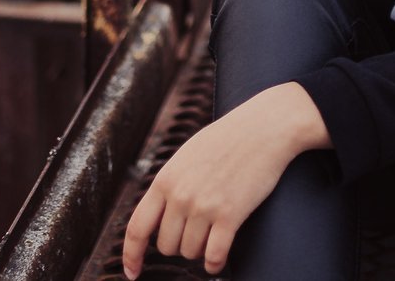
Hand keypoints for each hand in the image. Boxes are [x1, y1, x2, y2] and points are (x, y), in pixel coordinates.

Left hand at [121, 83, 327, 278]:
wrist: (263, 128)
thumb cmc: (226, 140)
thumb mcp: (186, 156)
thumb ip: (169, 185)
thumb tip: (156, 216)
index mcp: (164, 180)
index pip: (137, 228)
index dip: (131, 255)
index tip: (132, 273)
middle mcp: (180, 196)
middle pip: (166, 245)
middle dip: (178, 245)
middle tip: (195, 231)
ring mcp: (205, 206)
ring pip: (189, 252)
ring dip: (199, 251)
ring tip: (211, 233)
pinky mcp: (230, 215)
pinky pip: (214, 256)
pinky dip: (214, 263)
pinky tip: (218, 260)